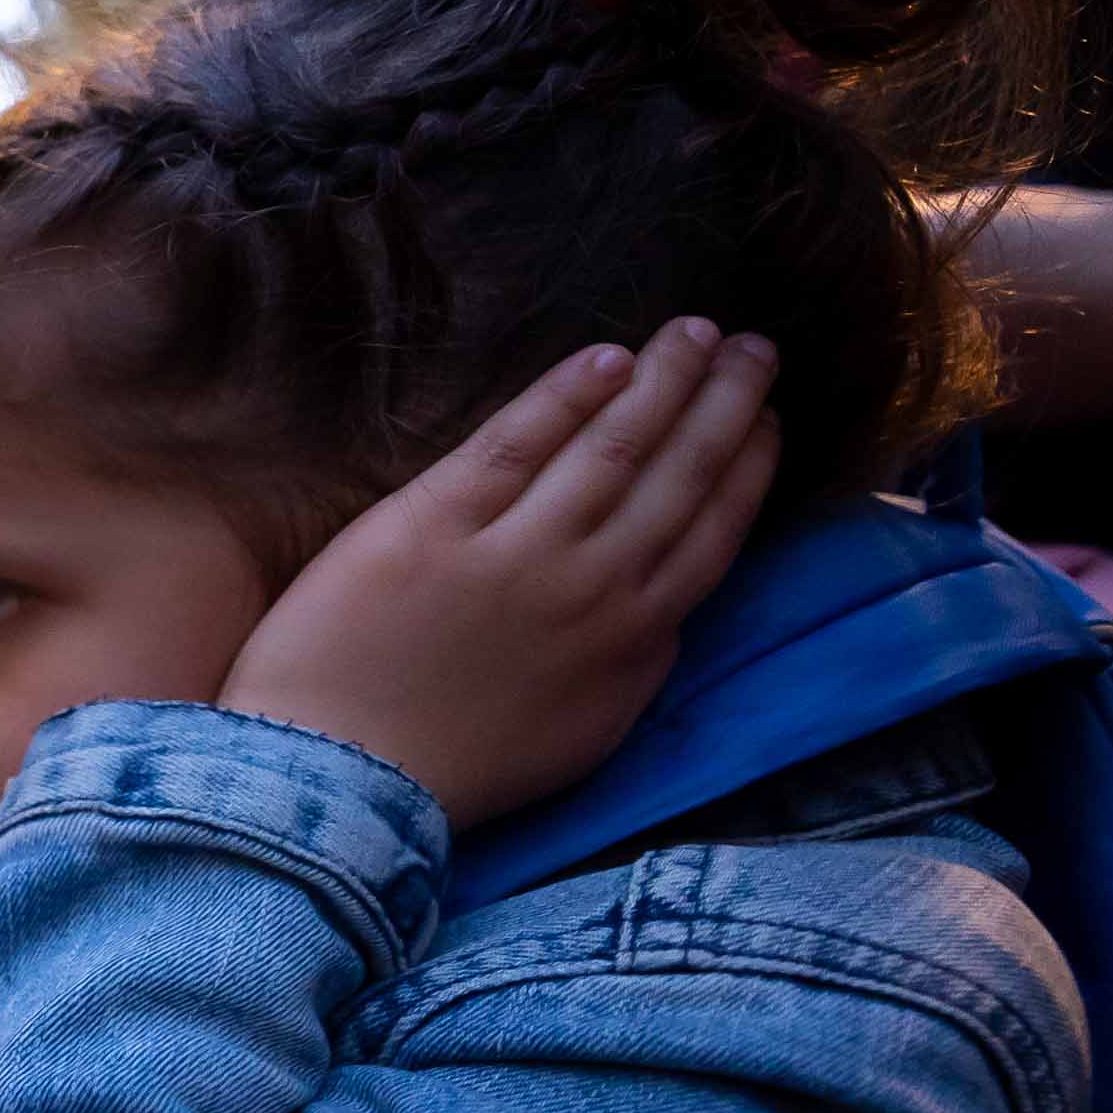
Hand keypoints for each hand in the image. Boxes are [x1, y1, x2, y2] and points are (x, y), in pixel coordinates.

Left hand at [217, 317, 779, 832]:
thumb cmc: (452, 766)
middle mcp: (590, 590)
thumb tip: (666, 613)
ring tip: (696, 331)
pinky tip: (605, 357)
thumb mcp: (580, 734)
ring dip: (664, 379)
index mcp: (632, 644)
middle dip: (726, 403)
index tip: (769, 419)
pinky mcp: (432, 526)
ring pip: (614, 446)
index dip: (747, 467)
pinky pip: (516, 443)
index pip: (712, 533)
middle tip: (756, 346)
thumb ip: (631, 666)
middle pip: (679, 475)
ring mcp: (516, 555)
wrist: (343, 781)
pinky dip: (566, 396)